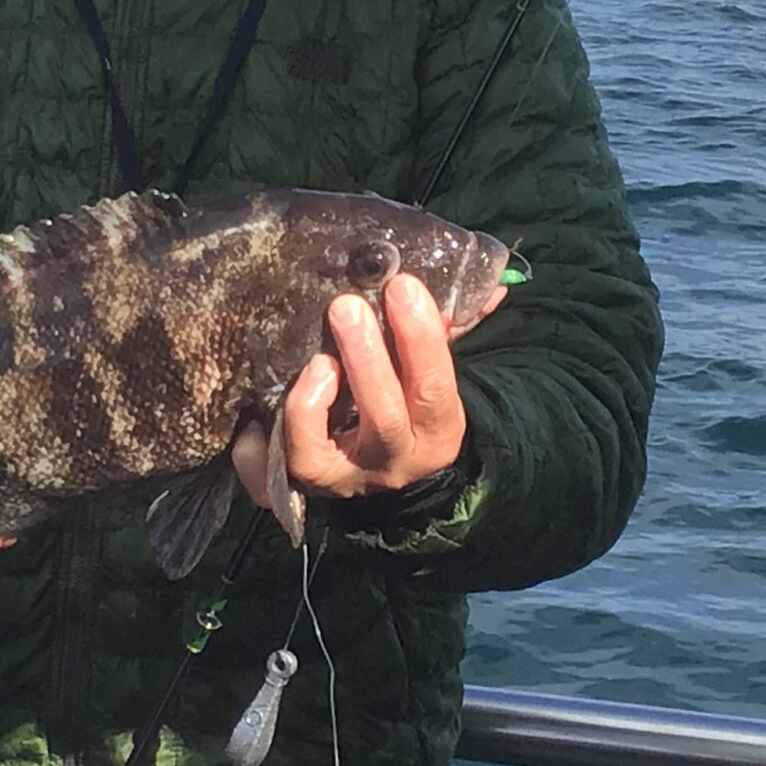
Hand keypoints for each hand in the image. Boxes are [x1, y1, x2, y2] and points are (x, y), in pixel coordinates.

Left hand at [232, 271, 501, 505]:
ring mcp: (343, 478)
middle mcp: (393, 462)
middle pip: (383, 417)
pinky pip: (279, 465)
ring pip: (321, 450)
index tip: (403, 285)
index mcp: (437, 430)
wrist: (384, 474)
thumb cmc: (408, 403)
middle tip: (346, 305)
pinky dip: (276, 429)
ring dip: (313, 399)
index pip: (434, 387)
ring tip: (316, 357)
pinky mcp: (301, 483)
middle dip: (366, 359)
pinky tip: (277, 393)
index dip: (421, 338)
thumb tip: (489, 283)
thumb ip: (453, 330)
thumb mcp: (433, 373)